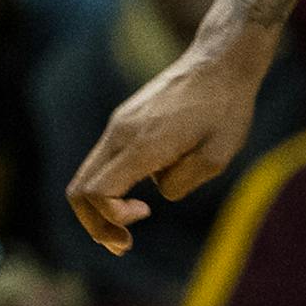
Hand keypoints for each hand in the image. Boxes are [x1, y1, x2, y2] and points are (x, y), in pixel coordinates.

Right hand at [67, 35, 268, 254]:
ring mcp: (119, 125)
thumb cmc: (226, 108)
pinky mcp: (125, 121)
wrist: (220, 62)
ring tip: (133, 220)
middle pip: (79, 188)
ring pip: (89, 174)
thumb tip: (158, 193)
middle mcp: (121, 132)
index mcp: (142, 143)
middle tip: (123, 243)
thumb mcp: (218, 156)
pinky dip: (114, 185)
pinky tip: (145, 190)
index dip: (110, 219)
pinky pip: (106, 161)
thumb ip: (182, 182)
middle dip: (95, 224)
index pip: (98, 192)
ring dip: (104, 205)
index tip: (142, 219)